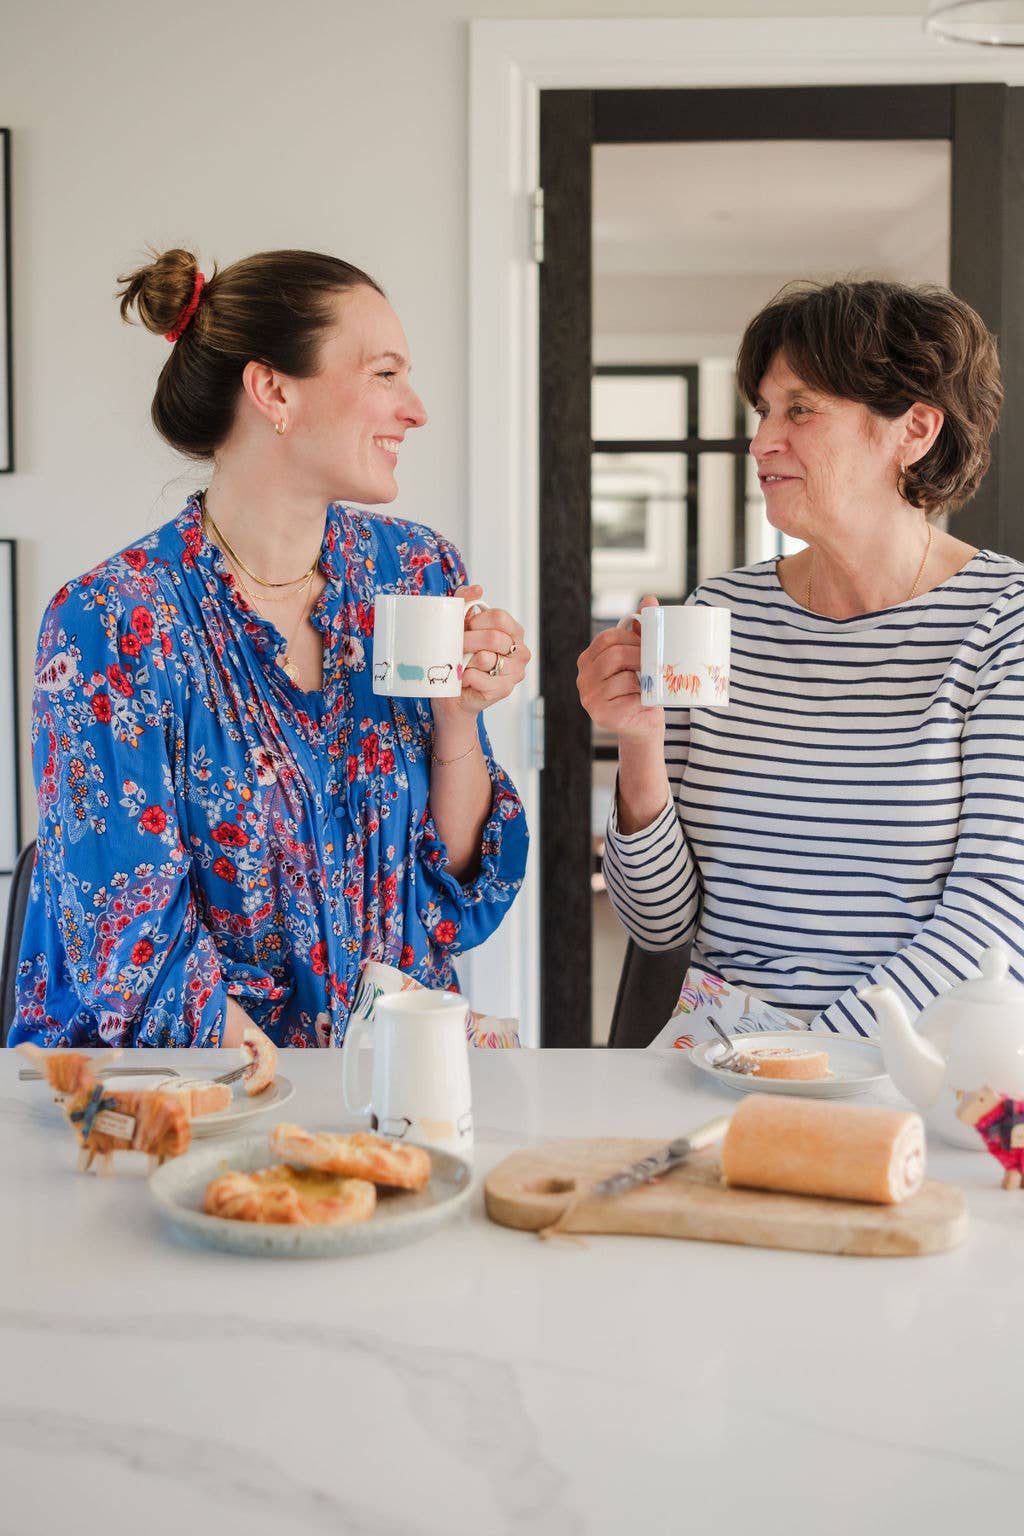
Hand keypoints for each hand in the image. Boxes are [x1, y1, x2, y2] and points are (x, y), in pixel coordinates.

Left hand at [437, 583, 531, 718]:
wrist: (453, 692)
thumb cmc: (460, 656)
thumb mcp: (461, 624)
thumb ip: (466, 601)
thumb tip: (477, 589)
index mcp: (514, 632)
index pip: (499, 617)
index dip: (477, 622)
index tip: (466, 628)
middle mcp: (520, 651)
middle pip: (493, 638)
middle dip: (467, 641)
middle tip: (456, 647)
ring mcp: (515, 672)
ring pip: (484, 659)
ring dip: (465, 661)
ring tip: (462, 664)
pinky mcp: (504, 689)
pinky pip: (478, 677)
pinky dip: (465, 678)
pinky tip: (465, 679)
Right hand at [577, 594, 663, 743]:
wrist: (643, 726)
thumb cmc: (641, 691)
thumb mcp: (640, 658)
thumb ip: (641, 631)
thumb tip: (649, 599)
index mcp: (588, 660)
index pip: (606, 638)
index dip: (631, 638)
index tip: (648, 645)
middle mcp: (583, 678)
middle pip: (614, 654)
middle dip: (640, 656)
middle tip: (655, 663)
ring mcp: (589, 697)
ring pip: (623, 675)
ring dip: (642, 678)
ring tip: (649, 684)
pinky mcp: (601, 714)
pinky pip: (628, 696)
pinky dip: (642, 696)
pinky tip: (643, 701)